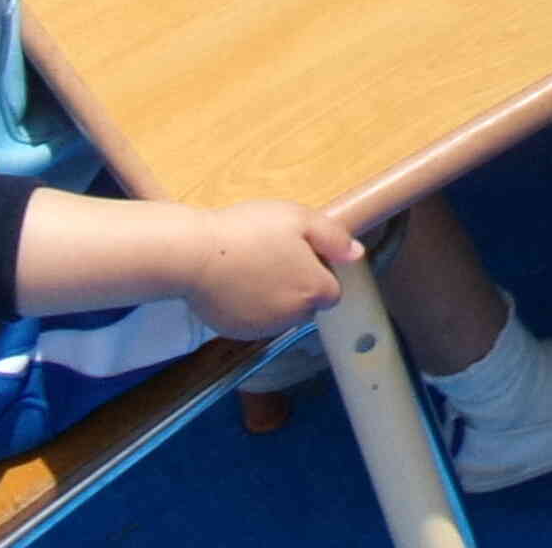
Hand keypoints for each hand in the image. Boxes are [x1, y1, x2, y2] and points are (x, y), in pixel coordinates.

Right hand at [184, 201, 359, 339]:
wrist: (194, 255)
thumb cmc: (250, 231)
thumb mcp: (299, 219)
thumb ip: (334, 238)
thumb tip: (357, 254)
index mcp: (314, 291)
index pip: (332, 290)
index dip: (319, 270)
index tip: (300, 252)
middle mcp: (293, 318)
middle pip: (307, 304)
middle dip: (298, 284)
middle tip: (274, 255)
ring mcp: (264, 329)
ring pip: (281, 314)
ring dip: (275, 297)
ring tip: (252, 266)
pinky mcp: (237, 333)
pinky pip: (254, 321)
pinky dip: (250, 307)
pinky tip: (235, 283)